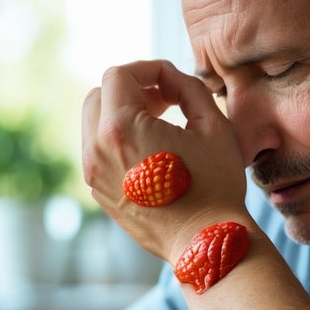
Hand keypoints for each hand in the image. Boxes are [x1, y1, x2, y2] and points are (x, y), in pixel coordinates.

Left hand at [81, 60, 249, 262]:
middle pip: (99, 95)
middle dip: (131, 89)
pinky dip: (119, 140)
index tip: (171, 80)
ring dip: (122, 115)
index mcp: (121, 128)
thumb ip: (188, 88)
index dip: (147, 69)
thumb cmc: (214, 185)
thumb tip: (170, 79)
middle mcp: (97, 150)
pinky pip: (99, 152)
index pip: (119, 75)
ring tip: (160, 126)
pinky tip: (153, 153)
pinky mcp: (100, 193)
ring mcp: (95, 174)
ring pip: (94, 124)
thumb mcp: (213, 124)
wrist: (204, 240)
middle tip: (165, 101)